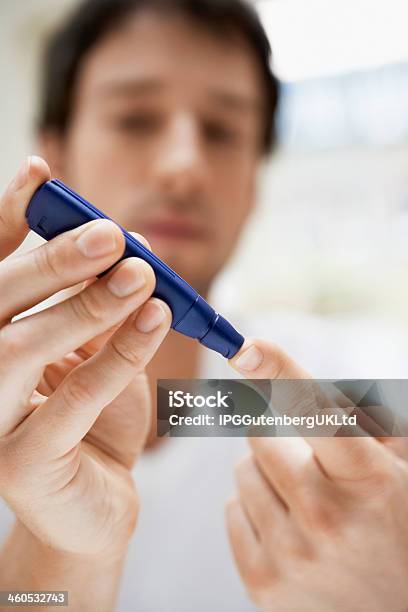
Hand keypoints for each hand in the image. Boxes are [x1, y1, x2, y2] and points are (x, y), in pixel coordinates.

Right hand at [0, 157, 171, 559]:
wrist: (94, 504)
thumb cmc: (96, 420)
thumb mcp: (98, 351)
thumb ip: (101, 304)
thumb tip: (129, 246)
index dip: (9, 219)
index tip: (40, 174)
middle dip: (51, 259)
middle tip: (108, 233)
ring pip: (23, 349)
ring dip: (85, 304)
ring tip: (140, 273)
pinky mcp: (20, 465)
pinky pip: (72, 400)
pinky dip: (117, 355)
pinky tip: (154, 319)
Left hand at [226, 339, 407, 611]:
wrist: (399, 609)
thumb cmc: (401, 521)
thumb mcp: (402, 464)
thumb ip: (366, 417)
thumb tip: (288, 380)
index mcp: (369, 480)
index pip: (318, 412)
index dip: (280, 373)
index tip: (245, 348)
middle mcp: (328, 518)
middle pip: (260, 434)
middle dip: (278, 434)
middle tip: (309, 458)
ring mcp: (292, 555)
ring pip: (242, 471)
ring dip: (267, 472)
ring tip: (305, 499)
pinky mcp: (263, 582)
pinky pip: (232, 508)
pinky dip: (255, 507)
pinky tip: (290, 527)